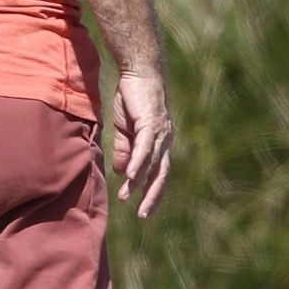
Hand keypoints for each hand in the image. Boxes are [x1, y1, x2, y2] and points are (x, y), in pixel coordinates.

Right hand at [112, 71, 172, 219]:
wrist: (138, 72)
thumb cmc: (132, 99)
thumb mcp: (125, 130)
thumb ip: (125, 150)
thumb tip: (124, 173)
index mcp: (159, 145)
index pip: (159, 175)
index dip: (153, 193)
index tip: (145, 211)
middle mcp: (164, 142)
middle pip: (161, 175)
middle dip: (152, 197)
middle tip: (143, 216)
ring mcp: (160, 133)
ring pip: (151, 164)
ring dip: (138, 183)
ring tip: (125, 198)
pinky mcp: (151, 123)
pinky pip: (145, 148)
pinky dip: (138, 163)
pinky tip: (130, 176)